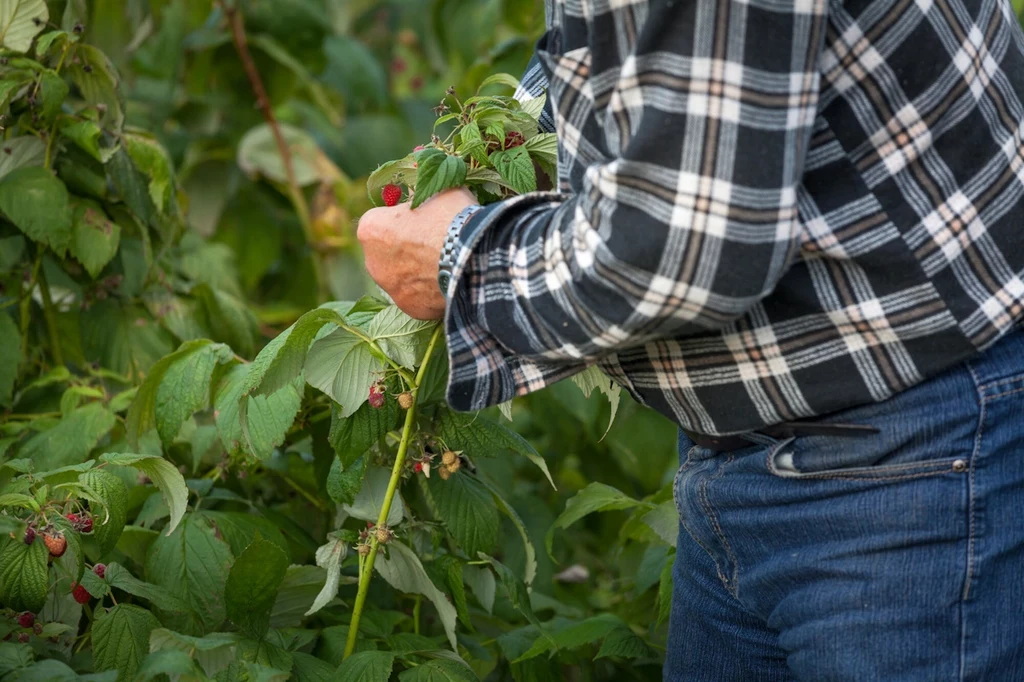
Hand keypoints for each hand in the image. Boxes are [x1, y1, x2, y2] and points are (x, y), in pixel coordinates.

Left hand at [358, 187, 476, 319]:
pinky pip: (418, 297)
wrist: (474, 257)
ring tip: (446, 263)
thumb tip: (421, 166)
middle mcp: (372, 263)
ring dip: (417, 270)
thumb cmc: (453, 218)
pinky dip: (429, 291)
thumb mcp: (439, 189)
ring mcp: (391, 289)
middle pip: (388, 252)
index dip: (403, 218)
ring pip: (402, 276)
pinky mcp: (410, 309)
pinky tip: (449, 281)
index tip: (424, 218)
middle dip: (406, 247)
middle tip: (436, 242)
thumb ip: (425, 186)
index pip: (381, 221)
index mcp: (371, 229)